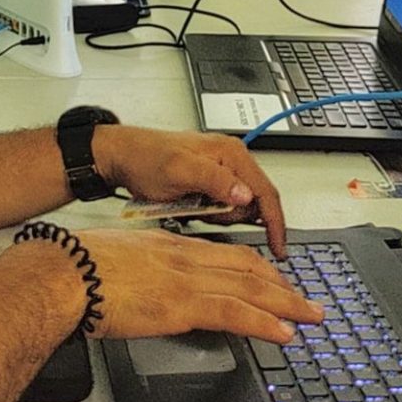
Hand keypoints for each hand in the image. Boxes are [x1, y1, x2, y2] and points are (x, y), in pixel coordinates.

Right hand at [80, 228, 321, 342]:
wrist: (62, 271)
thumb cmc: (77, 267)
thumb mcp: (119, 260)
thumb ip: (142, 271)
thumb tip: (146, 286)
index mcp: (170, 246)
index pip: (228, 254)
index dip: (258, 268)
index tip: (277, 280)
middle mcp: (184, 257)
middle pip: (248, 268)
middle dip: (282, 285)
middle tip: (307, 302)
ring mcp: (185, 279)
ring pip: (249, 287)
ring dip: (286, 304)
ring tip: (310, 317)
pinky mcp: (180, 304)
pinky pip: (233, 312)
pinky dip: (263, 322)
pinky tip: (283, 333)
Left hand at [93, 126, 286, 257]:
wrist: (122, 157)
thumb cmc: (145, 158)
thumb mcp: (179, 171)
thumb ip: (214, 180)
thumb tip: (245, 195)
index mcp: (231, 153)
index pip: (266, 192)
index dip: (275, 223)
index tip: (279, 248)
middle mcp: (231, 160)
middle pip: (253, 203)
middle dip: (232, 217)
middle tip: (204, 215)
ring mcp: (221, 172)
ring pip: (237, 209)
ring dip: (218, 216)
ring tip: (190, 207)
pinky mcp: (211, 183)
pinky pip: (222, 208)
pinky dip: (209, 214)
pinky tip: (190, 208)